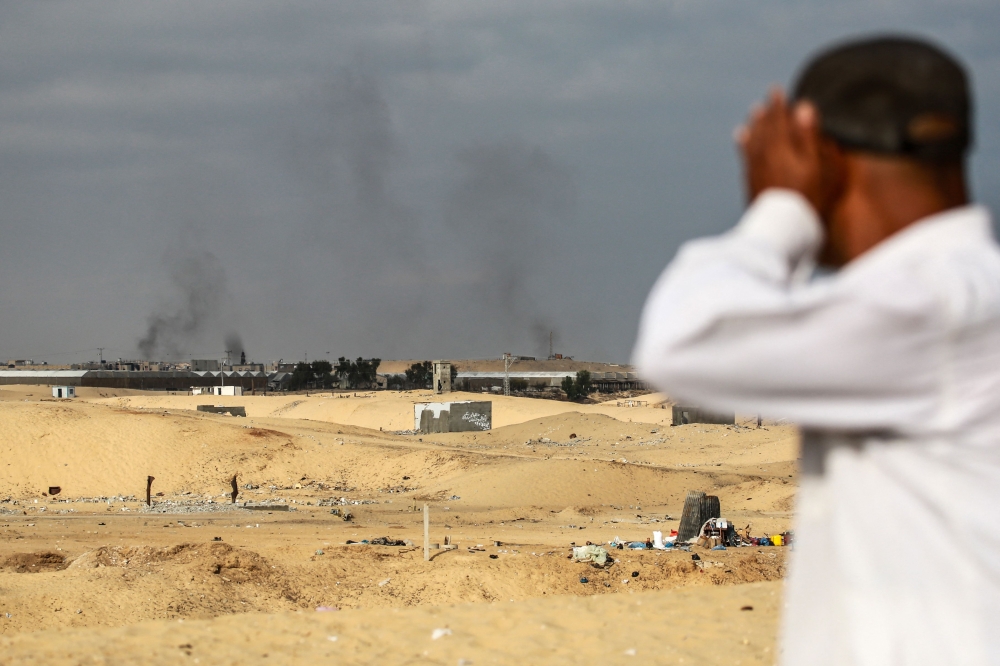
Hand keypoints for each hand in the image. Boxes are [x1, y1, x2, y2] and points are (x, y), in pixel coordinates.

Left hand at [736, 88, 825, 210]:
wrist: (783, 228)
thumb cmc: (809, 196)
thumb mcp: (820, 165)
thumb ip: (810, 135)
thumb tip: (803, 106)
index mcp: (783, 148)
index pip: (780, 120)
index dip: (779, 105)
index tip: (777, 91)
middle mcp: (765, 156)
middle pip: (765, 129)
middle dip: (767, 113)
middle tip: (767, 100)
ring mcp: (756, 170)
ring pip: (753, 141)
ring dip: (755, 125)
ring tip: (754, 114)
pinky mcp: (751, 183)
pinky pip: (746, 156)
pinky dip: (744, 143)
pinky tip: (741, 137)